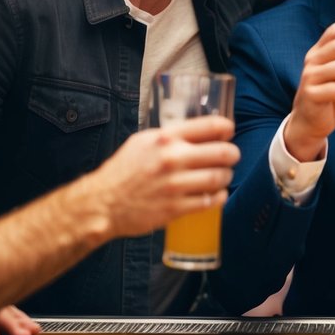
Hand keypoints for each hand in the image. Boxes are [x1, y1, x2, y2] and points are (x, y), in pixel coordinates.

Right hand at [83, 115, 239, 239]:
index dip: (226, 128)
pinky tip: (216, 193)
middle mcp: (172, 159)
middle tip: (231, 156)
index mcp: (165, 138)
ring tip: (223, 176)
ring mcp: (175, 185)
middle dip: (232, 154)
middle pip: (222, 152)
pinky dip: (219, 196)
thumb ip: (170, 135)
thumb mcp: (143, 141)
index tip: (228, 132)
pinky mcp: (176, 208)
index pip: (209, 126)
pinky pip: (210, 201)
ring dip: (226, 176)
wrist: (102, 203)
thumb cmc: (122, 171)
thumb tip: (198, 132)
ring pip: (219, 177)